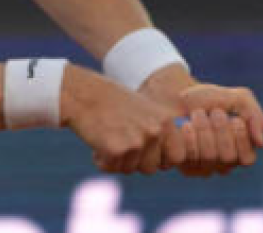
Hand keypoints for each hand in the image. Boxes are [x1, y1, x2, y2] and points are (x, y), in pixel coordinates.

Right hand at [61, 65, 185, 174]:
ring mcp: (137, 141)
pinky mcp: (117, 149)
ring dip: (118, 161)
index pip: (178, 157)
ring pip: (132, 170)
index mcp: (166, 121)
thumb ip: (161, 133)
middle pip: (152, 168)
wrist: (84, 94)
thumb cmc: (113, 103)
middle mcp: (155, 131)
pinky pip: (112, 168)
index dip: (162, 160)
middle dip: (136, 162)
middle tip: (120, 144)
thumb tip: (171, 161)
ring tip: (108, 139)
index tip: (146, 153)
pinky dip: (102, 160)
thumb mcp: (146, 111)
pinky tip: (97, 143)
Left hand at [140, 65, 262, 176]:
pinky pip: (187, 157)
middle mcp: (222, 163)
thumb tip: (261, 142)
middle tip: (213, 113)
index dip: (240, 137)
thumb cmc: (208, 99)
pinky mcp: (182, 165)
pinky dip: (186, 136)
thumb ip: (255, 116)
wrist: (176, 95)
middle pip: (228, 157)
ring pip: (209, 156)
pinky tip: (183, 125)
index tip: (234, 118)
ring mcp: (202, 166)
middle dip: (220, 129)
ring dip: (203, 129)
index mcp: (239, 150)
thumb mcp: (237, 98)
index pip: (247, 158)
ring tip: (196, 114)